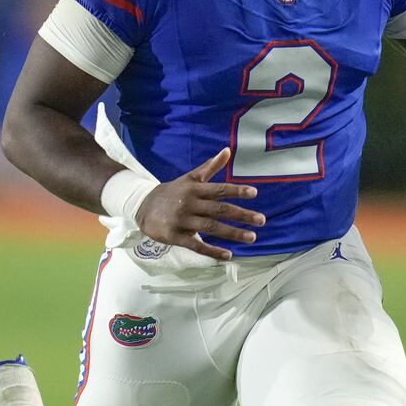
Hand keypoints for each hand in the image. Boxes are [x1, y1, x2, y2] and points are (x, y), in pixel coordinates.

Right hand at [134, 148, 265, 261]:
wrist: (143, 207)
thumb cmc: (173, 191)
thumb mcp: (190, 178)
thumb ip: (210, 167)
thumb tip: (228, 150)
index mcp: (195, 189)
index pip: (219, 189)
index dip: (236, 191)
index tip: (254, 193)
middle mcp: (190, 203)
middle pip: (219, 209)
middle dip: (242, 215)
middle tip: (262, 220)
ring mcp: (182, 221)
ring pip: (211, 227)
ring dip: (232, 233)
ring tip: (252, 237)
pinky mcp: (175, 236)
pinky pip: (196, 245)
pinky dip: (212, 251)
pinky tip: (228, 255)